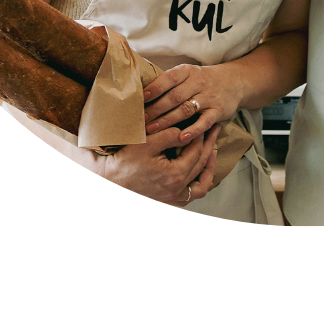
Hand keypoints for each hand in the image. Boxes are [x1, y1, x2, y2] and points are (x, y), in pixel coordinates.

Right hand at [83, 123, 221, 204]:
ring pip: (201, 185)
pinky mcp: (168, 201)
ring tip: (212, 151)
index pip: (196, 151)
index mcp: (174, 175)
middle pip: (200, 165)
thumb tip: (187, 132)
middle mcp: (176, 190)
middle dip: (209, 145)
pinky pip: (190, 196)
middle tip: (214, 129)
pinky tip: (200, 171)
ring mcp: (173, 198)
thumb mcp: (147, 142)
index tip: (204, 122)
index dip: (201, 135)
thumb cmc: (125, 160)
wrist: (109, 180)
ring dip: (208, 167)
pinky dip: (199, 183)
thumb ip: (170, 135)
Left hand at [142, 64, 242, 142]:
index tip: (140, 100)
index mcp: (188, 71)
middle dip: (156, 109)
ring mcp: (210, 96)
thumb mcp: (188, 74)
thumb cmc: (202, 80)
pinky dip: (193, 130)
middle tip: (141, 121)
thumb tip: (142, 94)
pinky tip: (182, 138)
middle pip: (175, 96)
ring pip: (186, 109)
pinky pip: (204, 121)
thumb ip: (170, 82)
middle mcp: (199, 82)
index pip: (169, 78)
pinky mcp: (218, 110)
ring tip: (153, 131)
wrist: (234, 82)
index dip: (154, 89)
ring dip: (167, 121)